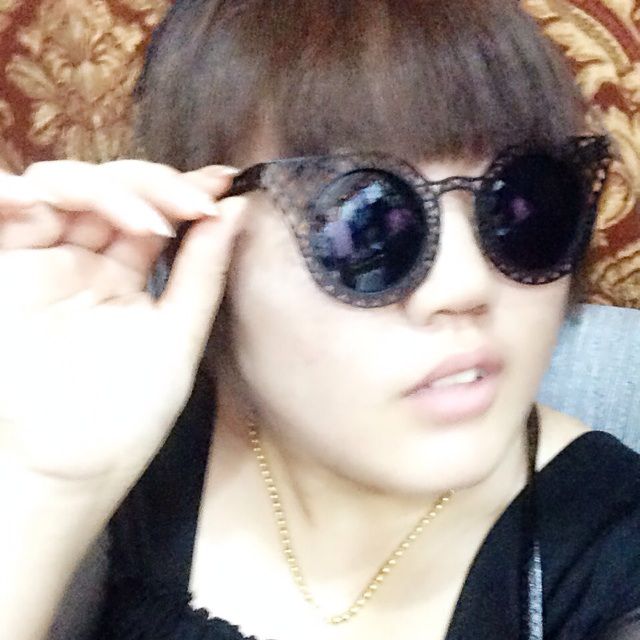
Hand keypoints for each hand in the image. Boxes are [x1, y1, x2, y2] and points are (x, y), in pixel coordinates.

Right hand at [0, 159, 243, 497]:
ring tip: (149, 223)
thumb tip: (237, 212)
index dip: (187, 192)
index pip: (155, 215)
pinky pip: (2, 207)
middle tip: (196, 203)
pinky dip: (18, 193)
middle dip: (157, 186)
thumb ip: (202, 273)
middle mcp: (83, 263)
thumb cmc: (122, 418)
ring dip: (108, 191)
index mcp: (126, 279)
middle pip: (115, 190)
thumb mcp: (175, 339)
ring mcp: (41, 262)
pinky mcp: (3, 269)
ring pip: (65, 188)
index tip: (227, 183)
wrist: (61, 474)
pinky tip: (49, 200)